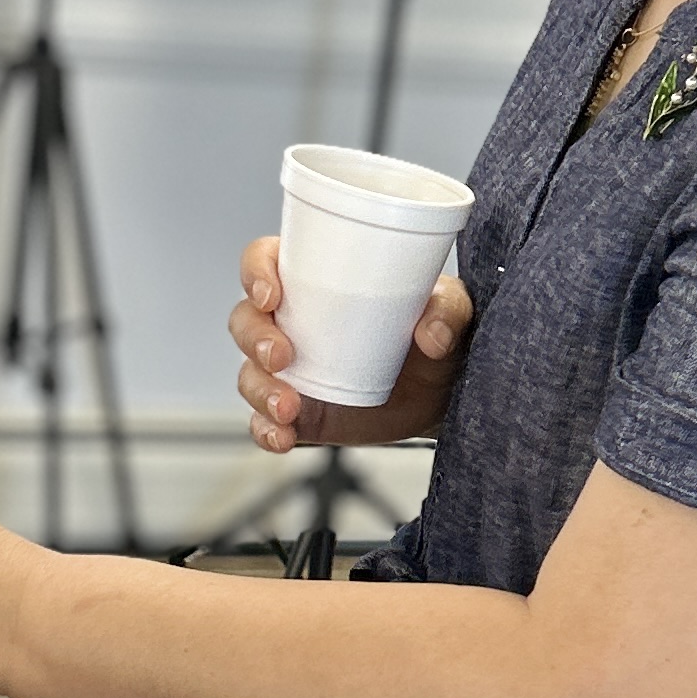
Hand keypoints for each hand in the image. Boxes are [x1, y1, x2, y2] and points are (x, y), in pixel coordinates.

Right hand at [229, 233, 473, 453]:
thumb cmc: (436, 330)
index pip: (264, 261)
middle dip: (254, 337)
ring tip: (289, 407)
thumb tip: (432, 333)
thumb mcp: (450, 308)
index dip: (255, 273)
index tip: (272, 294)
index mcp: (314, 279)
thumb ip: (447, 309)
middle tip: (282, 356)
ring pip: (249, 373)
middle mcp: (291, 321)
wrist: (443, 392)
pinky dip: (266, 430)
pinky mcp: (297, 411)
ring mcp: (289, 370)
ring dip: (259, 389)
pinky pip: (264, 421)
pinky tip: (282, 436)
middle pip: (245, 319)